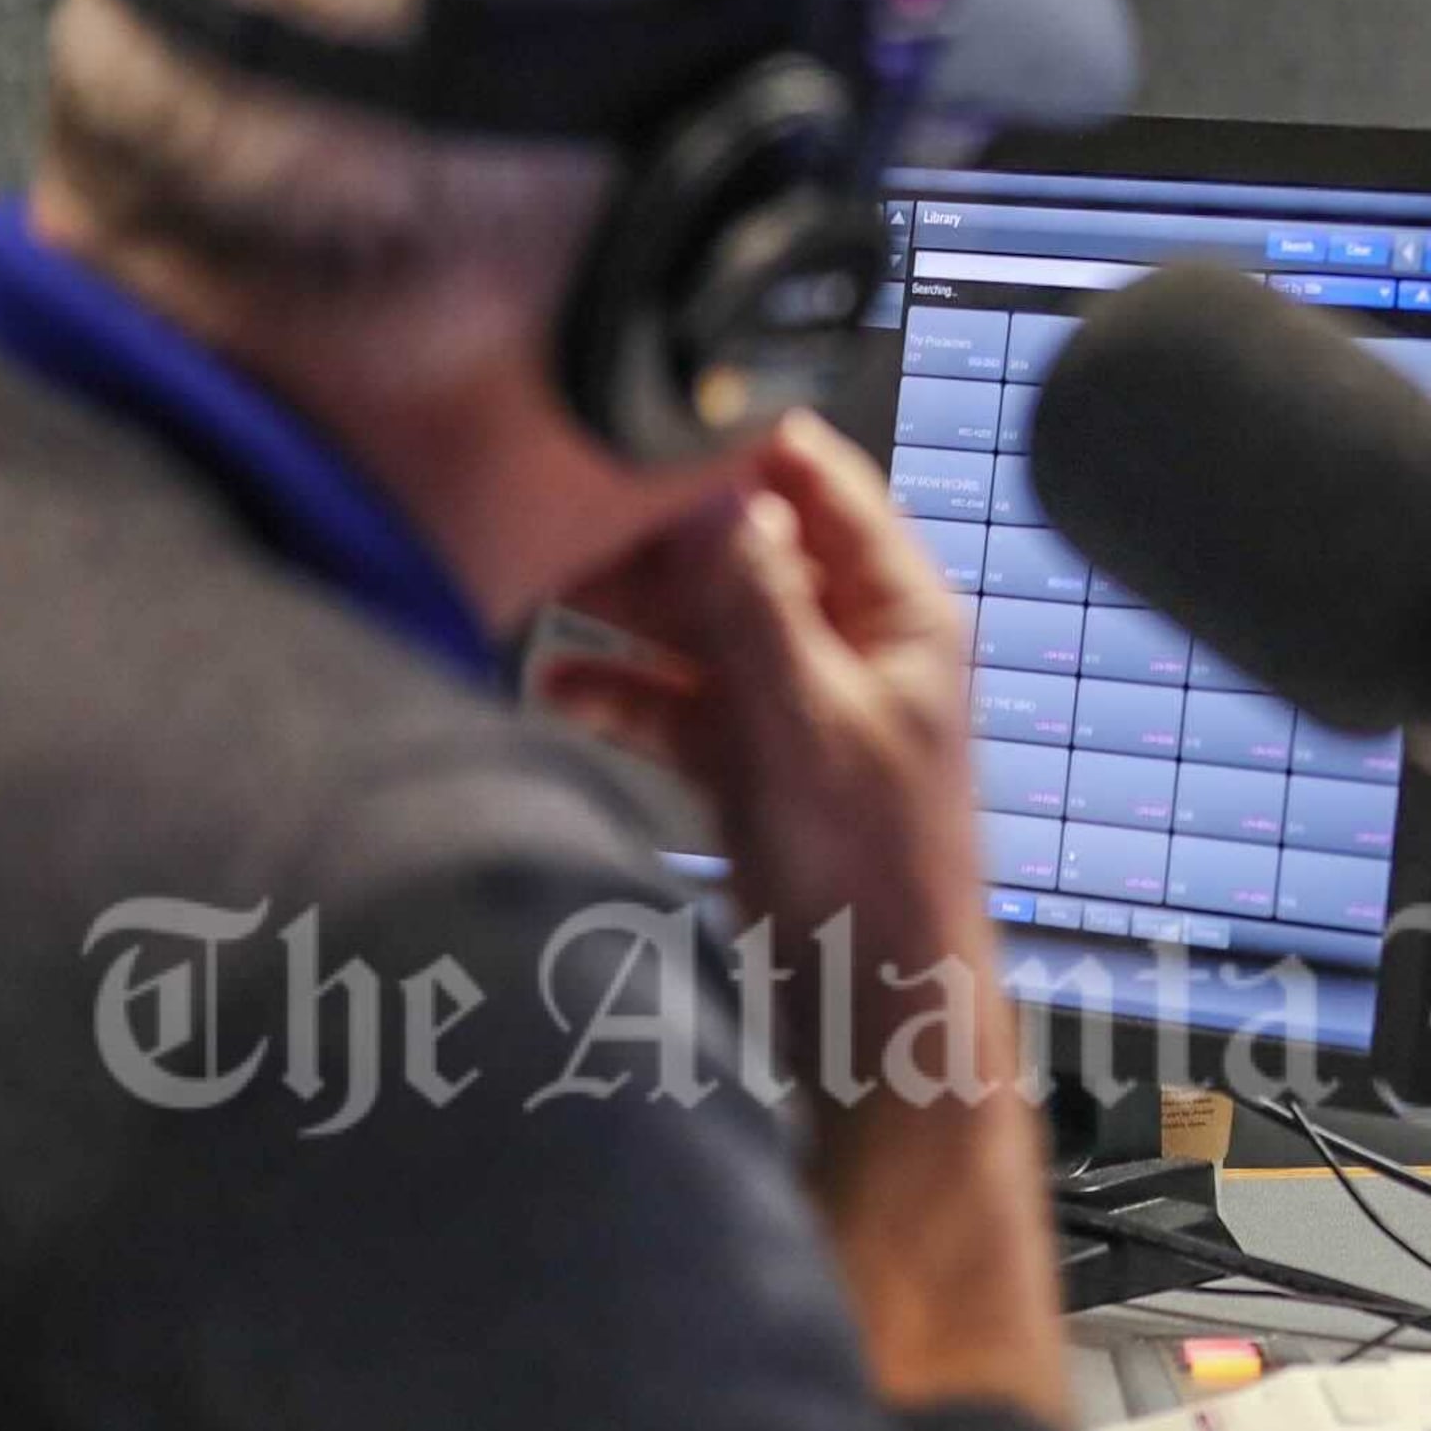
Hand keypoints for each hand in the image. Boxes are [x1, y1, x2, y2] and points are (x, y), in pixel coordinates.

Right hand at [541, 415, 1069, 1417]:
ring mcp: (795, 697)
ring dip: (621, 606)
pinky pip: (674, 697)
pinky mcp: (748, 756)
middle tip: (551, 507)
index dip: (730, 440)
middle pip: (740, 543)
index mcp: (897, 612)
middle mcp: (849, 640)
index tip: (634, 415)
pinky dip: (618, 689)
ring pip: (697, 618)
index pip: (816, 479)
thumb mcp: (809, 727)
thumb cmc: (878, 878)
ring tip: (532, 583)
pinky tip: (554, 685)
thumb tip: (714, 499)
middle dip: (650, 528)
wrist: (876, 1015)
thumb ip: (760, 613)